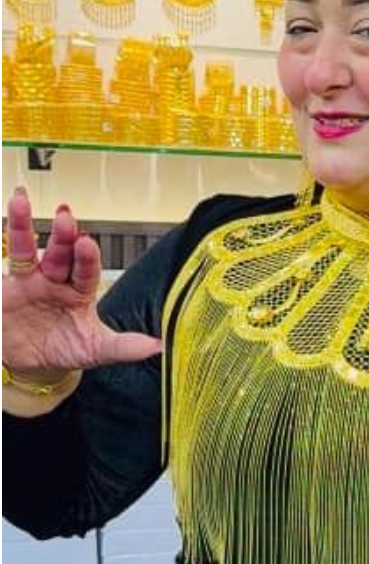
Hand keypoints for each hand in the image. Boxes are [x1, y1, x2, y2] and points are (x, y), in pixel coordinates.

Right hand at [2, 187, 162, 385]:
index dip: (86, 257)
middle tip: (65, 218)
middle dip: (63, 235)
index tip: (87, 243)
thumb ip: (124, 346)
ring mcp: (28, 280)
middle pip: (59, 253)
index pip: (86, 270)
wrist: (30, 363)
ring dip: (23, 226)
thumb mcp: (95, 349)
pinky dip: (3, 241)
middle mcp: (55, 279)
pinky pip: (2, 262)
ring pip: (26, 249)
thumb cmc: (66, 348)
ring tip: (20, 200)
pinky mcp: (5, 288)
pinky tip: (4, 219)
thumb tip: (158, 346)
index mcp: (80, 290)